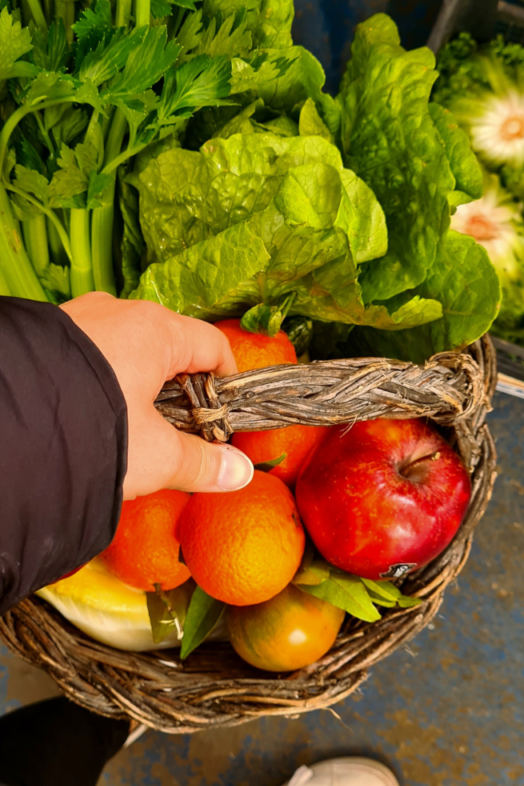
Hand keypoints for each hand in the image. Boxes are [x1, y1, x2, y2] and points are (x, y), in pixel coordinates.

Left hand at [60, 293, 252, 499]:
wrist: (1, 431)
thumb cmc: (93, 431)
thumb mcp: (157, 456)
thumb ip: (202, 463)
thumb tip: (239, 473)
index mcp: (156, 329)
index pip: (213, 345)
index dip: (229, 383)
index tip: (227, 416)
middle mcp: (117, 312)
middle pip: (169, 346)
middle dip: (180, 390)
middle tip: (180, 433)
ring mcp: (76, 319)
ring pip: (124, 350)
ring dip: (137, 387)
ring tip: (132, 432)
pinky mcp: (44, 338)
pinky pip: (88, 356)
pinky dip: (100, 384)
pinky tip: (90, 420)